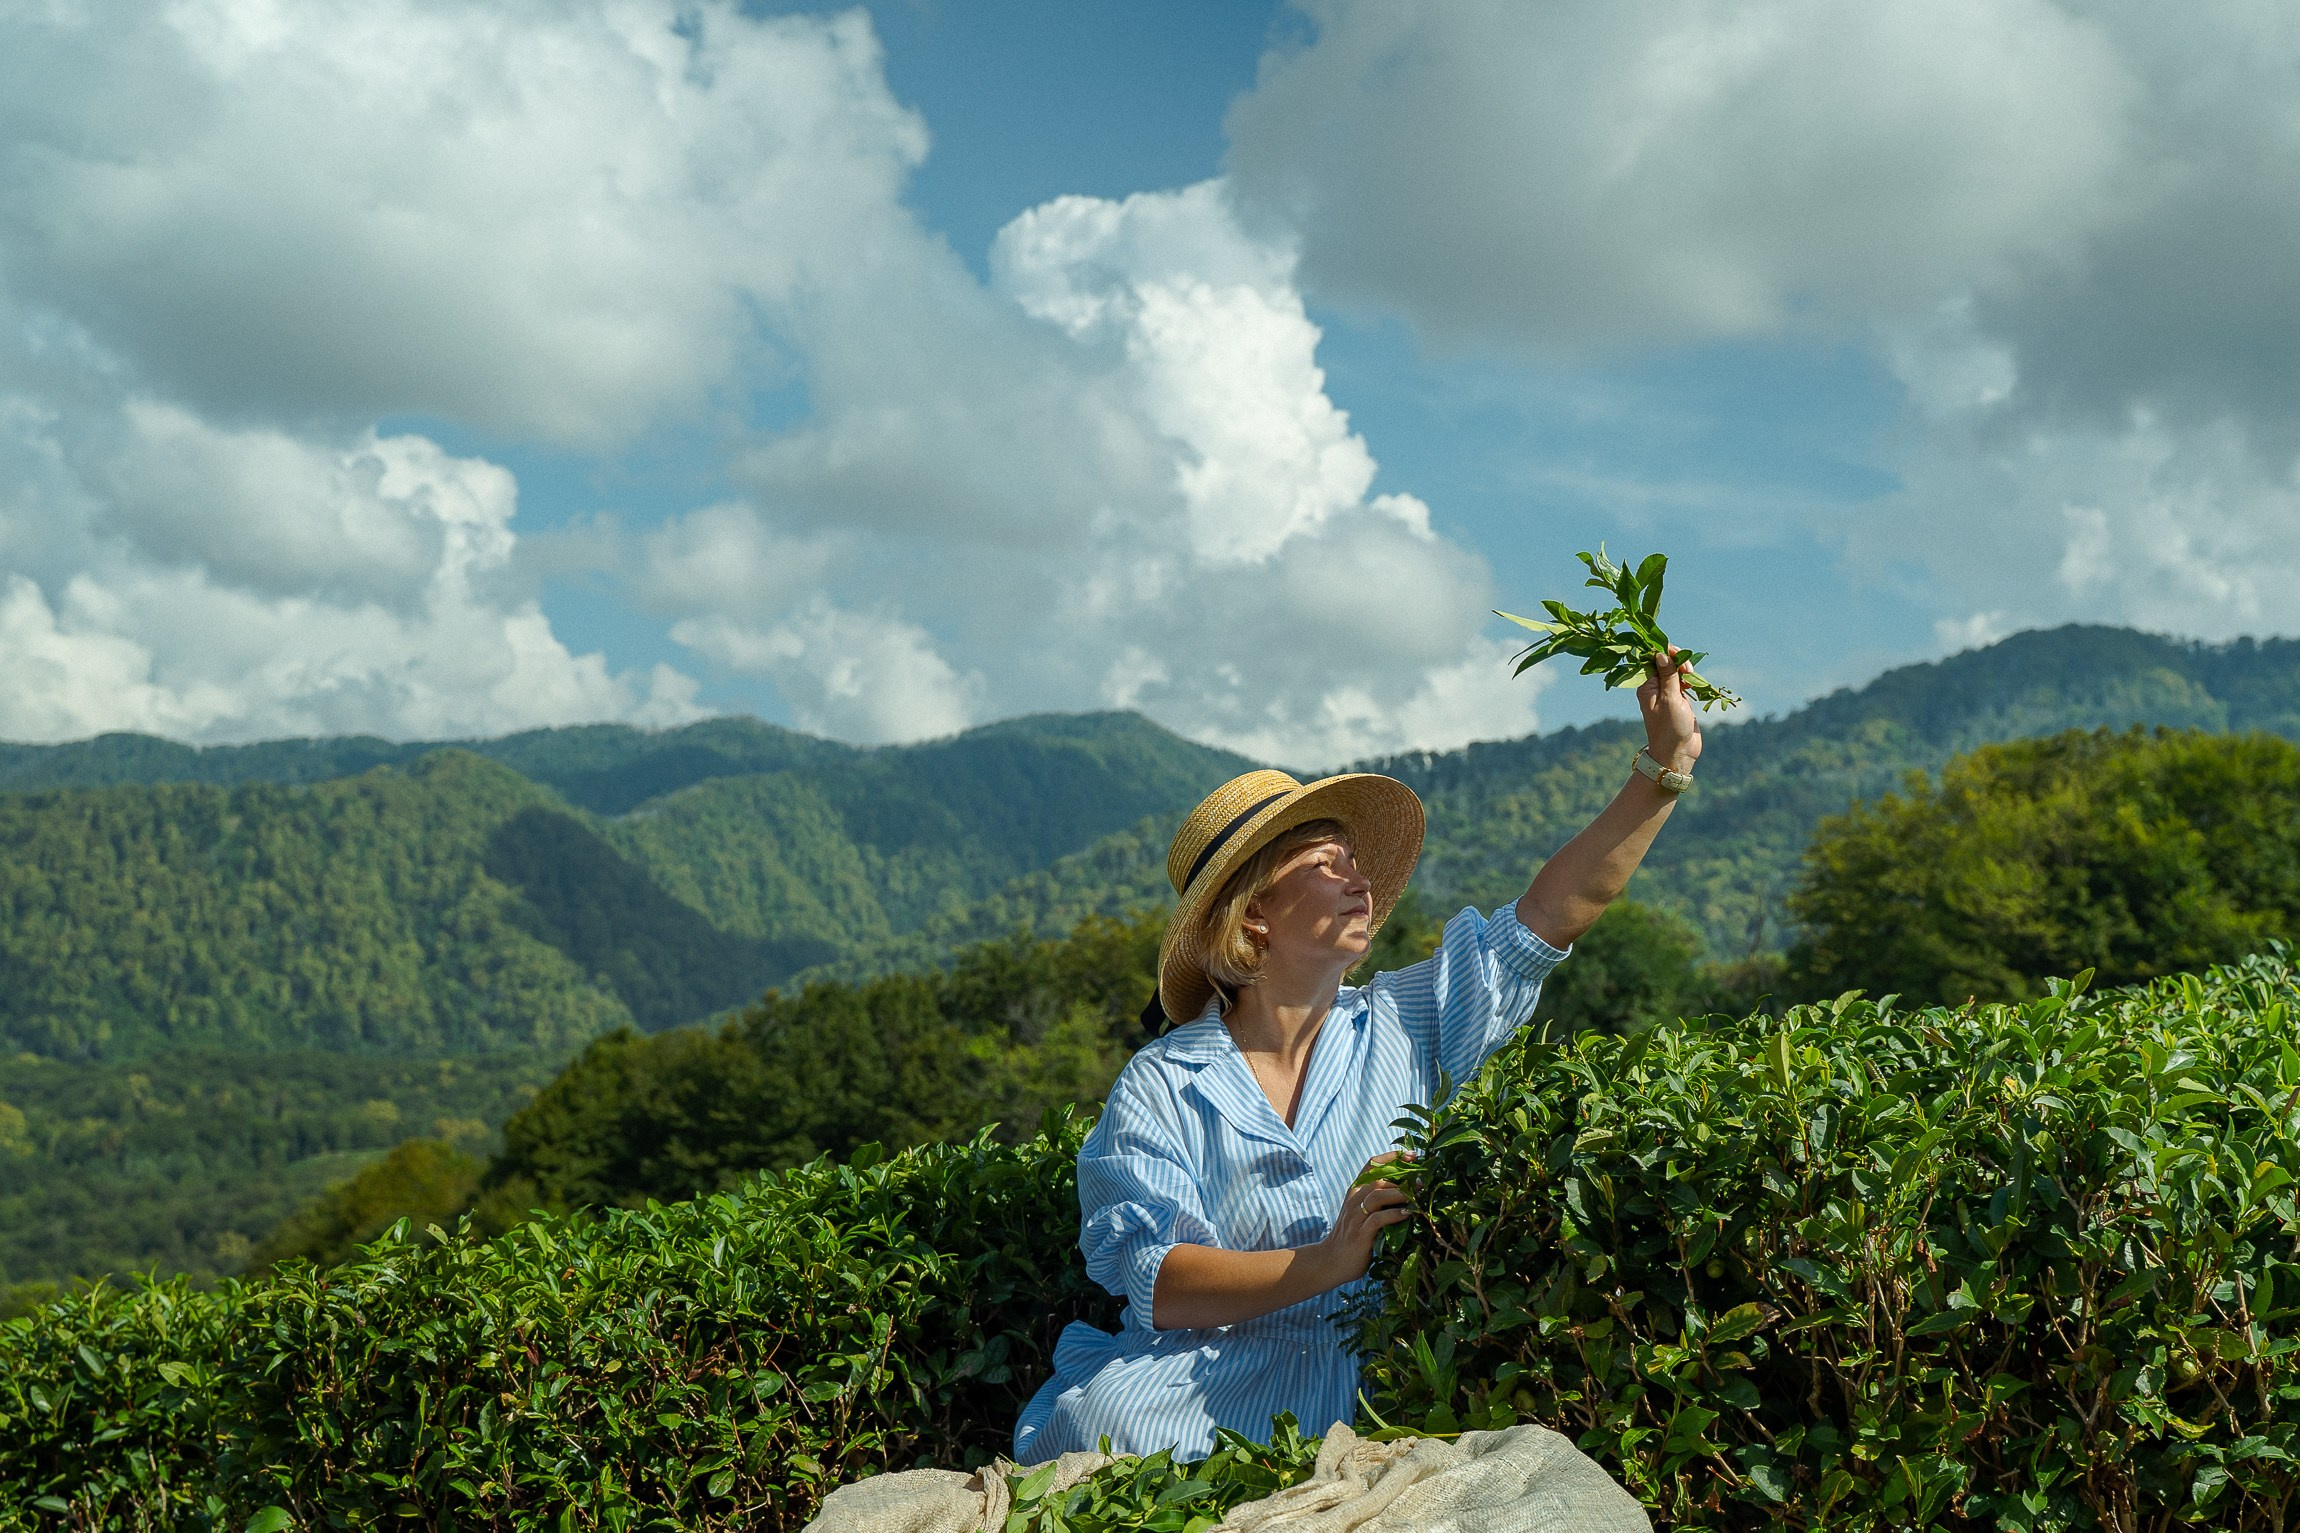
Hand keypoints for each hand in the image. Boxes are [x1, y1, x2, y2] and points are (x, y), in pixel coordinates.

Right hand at [1320, 1153, 1412, 1283]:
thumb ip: (1377, 1204)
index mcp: (1354, 1193)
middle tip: (1422, 1182)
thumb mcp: (1361, 1215)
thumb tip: (1408, 1195)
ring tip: (1417, 1196)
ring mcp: (1356, 1217)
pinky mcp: (1360, 1234)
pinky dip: (1394, 1215)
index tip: (1411, 1155)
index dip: (1391, 1157)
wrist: (1331, 1261)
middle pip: (1378, 1179)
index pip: (1370, 1166)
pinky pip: (1378, 1219)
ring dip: (1400, 1193)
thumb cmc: (1352, 1238)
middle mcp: (1354, 1201)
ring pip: (1378, 1195)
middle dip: (1402, 1177)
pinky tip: (1407, 1214)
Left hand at [1638, 644, 1701, 775]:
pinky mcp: (1678, 699)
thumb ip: (1667, 675)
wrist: (1678, 753)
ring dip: (1685, 669)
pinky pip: (1683, 682)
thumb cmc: (1670, 728)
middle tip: (1688, 671)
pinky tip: (1695, 684)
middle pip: (1665, 662)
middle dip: (1678, 660)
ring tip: (1692, 678)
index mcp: (1646, 686)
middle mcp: (1654, 687)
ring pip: (1676, 671)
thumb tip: (1660, 653)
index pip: (1652, 658)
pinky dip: (1690, 680)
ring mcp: (1667, 693)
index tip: (1678, 654)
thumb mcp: (1670, 699)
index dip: (1666, 652)